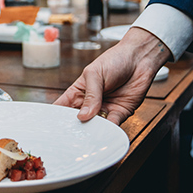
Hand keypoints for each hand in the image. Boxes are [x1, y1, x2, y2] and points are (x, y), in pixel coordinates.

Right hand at [54, 28, 170, 124]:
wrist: (140, 58)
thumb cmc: (115, 59)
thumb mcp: (95, 74)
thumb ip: (90, 95)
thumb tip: (83, 115)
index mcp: (79, 91)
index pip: (63, 106)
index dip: (57, 116)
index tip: (53, 126)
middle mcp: (91, 102)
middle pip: (78, 120)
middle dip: (75, 127)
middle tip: (72, 134)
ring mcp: (105, 108)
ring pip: (95, 125)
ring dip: (93, 130)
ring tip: (89, 132)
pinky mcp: (121, 112)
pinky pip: (113, 124)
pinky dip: (110, 129)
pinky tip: (106, 129)